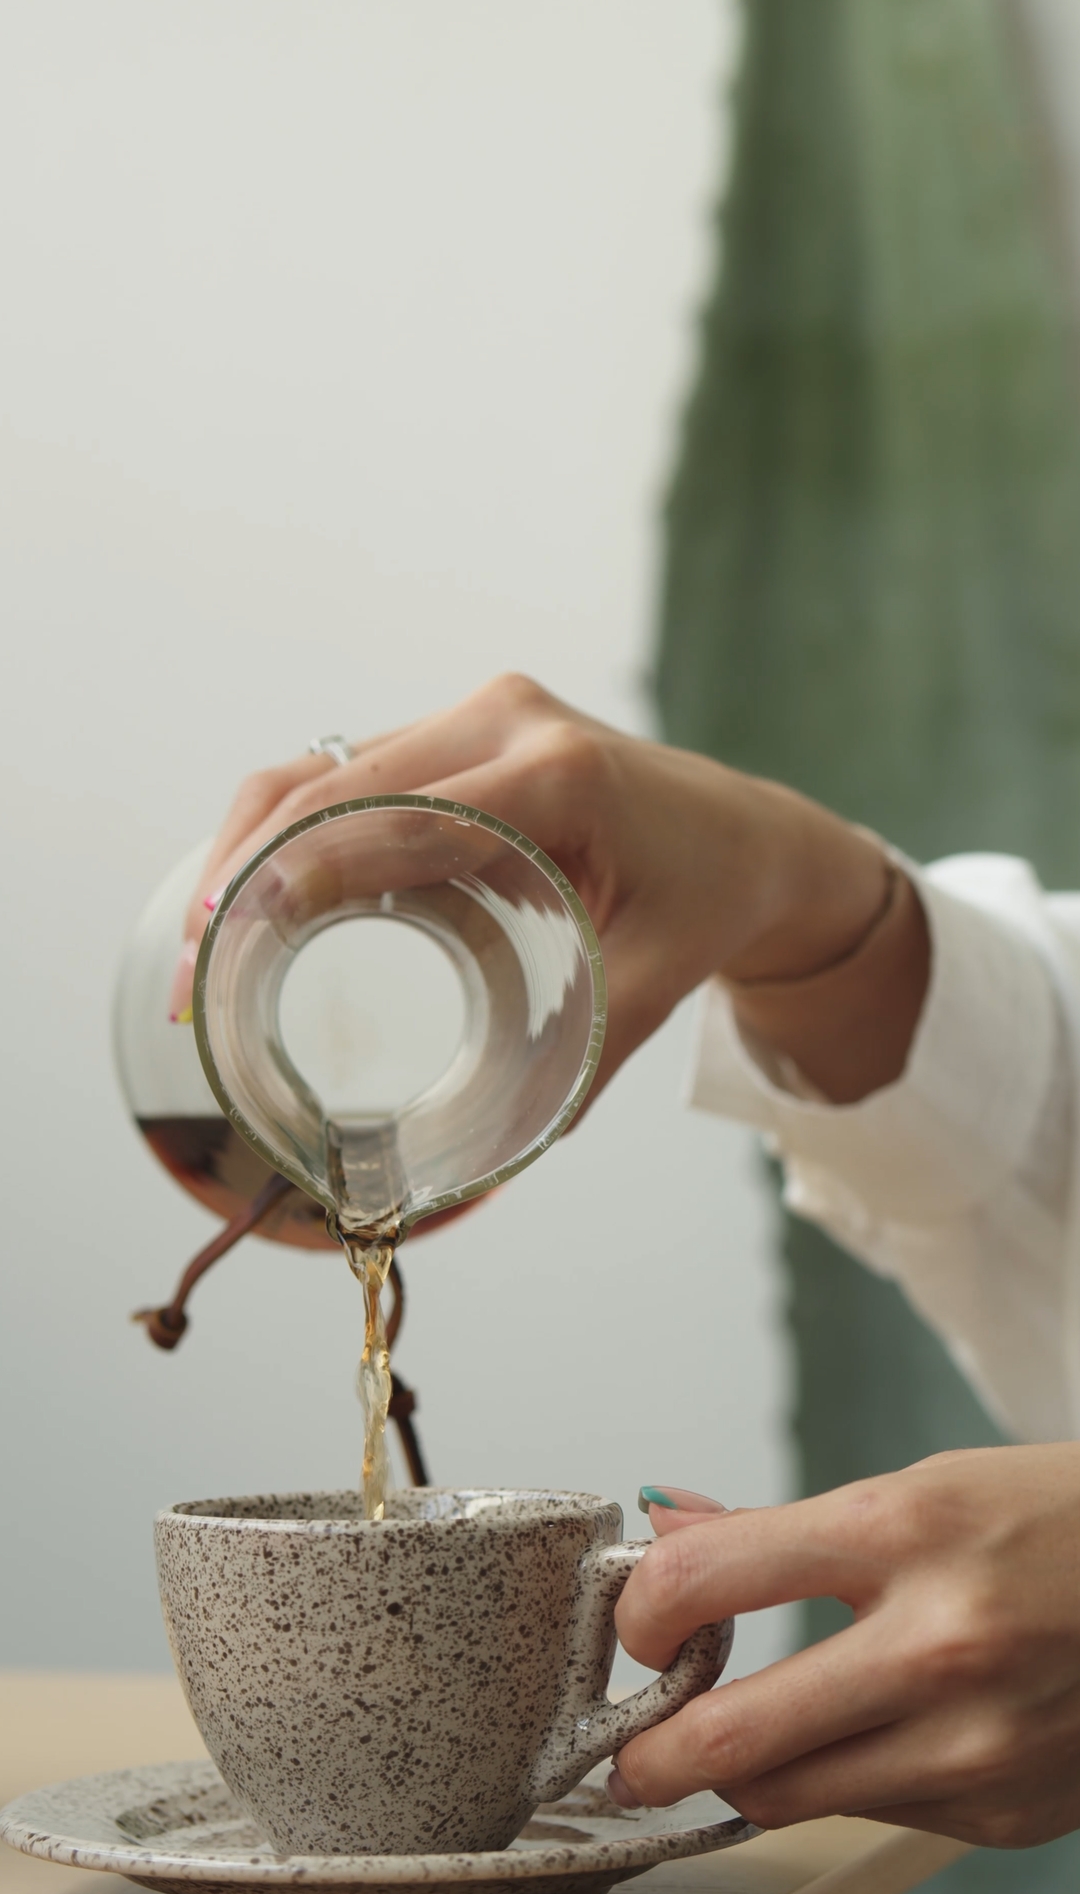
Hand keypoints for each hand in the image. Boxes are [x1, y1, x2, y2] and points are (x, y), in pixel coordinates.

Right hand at [173, 675, 920, 1098]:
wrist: (752, 841)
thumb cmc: (704, 909)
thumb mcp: (644, 993)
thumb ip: (565, 1068)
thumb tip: (467, 1172)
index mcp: (559, 775)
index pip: (397, 820)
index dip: (297, 879)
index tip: (226, 948)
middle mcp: (508, 718)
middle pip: (334, 784)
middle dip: (247, 873)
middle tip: (196, 972)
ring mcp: (478, 709)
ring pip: (322, 766)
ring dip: (250, 846)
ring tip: (201, 942)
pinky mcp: (457, 725)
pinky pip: (346, 768)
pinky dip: (286, 828)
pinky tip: (248, 895)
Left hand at [611, 1448, 1079, 1848]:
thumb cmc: (1052, 1522)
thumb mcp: (919, 1488)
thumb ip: (778, 1528)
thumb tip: (664, 1522)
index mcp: (905, 1529)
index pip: (705, 1580)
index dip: (640, 1610)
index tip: (639, 1624)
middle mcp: (940, 1644)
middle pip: (729, 1737)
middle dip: (649, 1754)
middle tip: (628, 1751)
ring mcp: (978, 1744)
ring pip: (786, 1798)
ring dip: (741, 1773)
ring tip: (739, 1735)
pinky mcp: (1006, 1812)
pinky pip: (871, 1815)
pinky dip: (847, 1780)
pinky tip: (877, 1733)